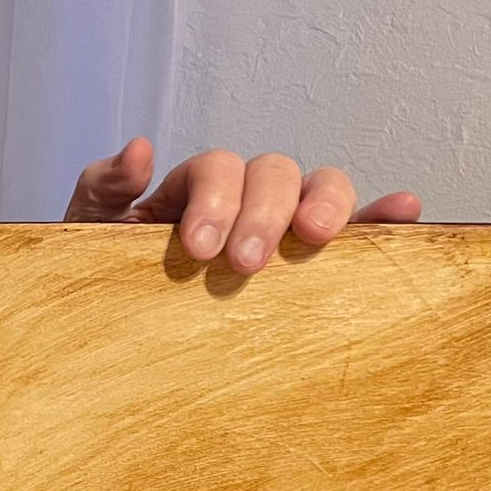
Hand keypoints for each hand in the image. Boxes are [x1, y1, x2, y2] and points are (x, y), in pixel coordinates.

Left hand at [64, 137, 421, 272]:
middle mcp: (243, 199)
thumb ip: (102, 189)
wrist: (109, 342)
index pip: (217, 169)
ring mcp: (281, 229)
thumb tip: (140, 149)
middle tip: (245, 264)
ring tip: (316, 239)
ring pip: (318, 191)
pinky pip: (355, 233)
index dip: (215, 199)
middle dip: (264, 213)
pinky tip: (403, 214)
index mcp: (191, 189)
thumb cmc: (100, 285)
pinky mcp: (311, 266)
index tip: (198, 250)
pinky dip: (380, 219)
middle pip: (273, 174)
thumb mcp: (87, 235)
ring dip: (326, 206)